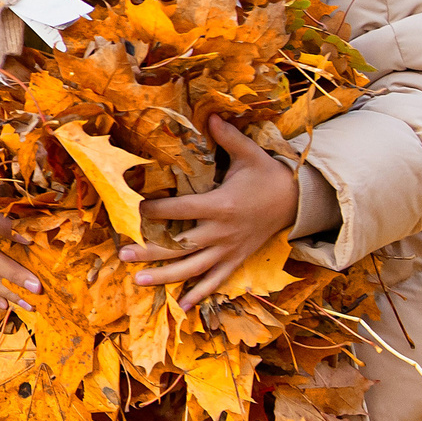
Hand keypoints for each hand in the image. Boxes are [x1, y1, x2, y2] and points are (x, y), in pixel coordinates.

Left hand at [128, 116, 298, 309]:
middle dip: (151, 251)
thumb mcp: (250, 154)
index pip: (182, 209)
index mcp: (222, 205)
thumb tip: (211, 113)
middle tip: (123, 254)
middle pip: (181, 245)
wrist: (298, 202)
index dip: (156, 209)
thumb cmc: (268, 176)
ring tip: (138, 281)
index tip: (133, 209)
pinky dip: (200, 294)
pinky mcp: (236, 260)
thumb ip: (228, 137)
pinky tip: (182, 307)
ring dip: (165, 276)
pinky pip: (216, 281)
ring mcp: (229, 250)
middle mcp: (223, 232)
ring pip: (193, 268)